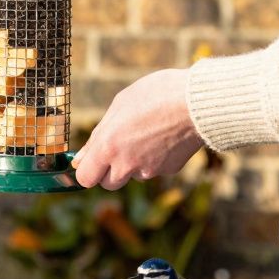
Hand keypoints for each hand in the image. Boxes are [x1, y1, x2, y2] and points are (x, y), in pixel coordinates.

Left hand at [72, 69, 202, 189]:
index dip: (87, 170)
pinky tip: (165, 136)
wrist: (198, 102)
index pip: (86, 178)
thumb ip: (97, 136)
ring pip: (134, 174)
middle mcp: (126, 164)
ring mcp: (149, 170)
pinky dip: (156, 157)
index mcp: (108, 146)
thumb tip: (80, 159)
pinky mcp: (169, 170)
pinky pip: (155, 168)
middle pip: (108, 183)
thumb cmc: (156, 94)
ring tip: (148, 132)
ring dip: (135, 162)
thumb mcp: (119, 105)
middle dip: (109, 170)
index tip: (91, 161)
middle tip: (118, 147)